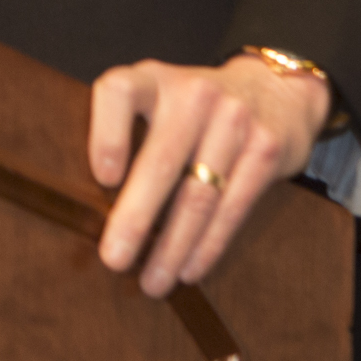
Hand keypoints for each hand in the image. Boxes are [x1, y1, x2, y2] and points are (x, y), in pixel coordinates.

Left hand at [89, 54, 332, 295]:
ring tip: (153, 282)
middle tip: (113, 259)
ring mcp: (234, 119)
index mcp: (153, 79)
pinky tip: (189, 269)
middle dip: (135, 218)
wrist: (273, 89)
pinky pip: (232, 207)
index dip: (107, 134)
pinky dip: (208, 245)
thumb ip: (128, 134)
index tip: (102, 178)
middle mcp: (193, 93)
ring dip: (172, 246)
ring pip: (198, 195)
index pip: (119, 92)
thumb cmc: (194, 109)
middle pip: (160, 161)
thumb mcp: (159, 99)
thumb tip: (87, 210)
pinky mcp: (265, 150)